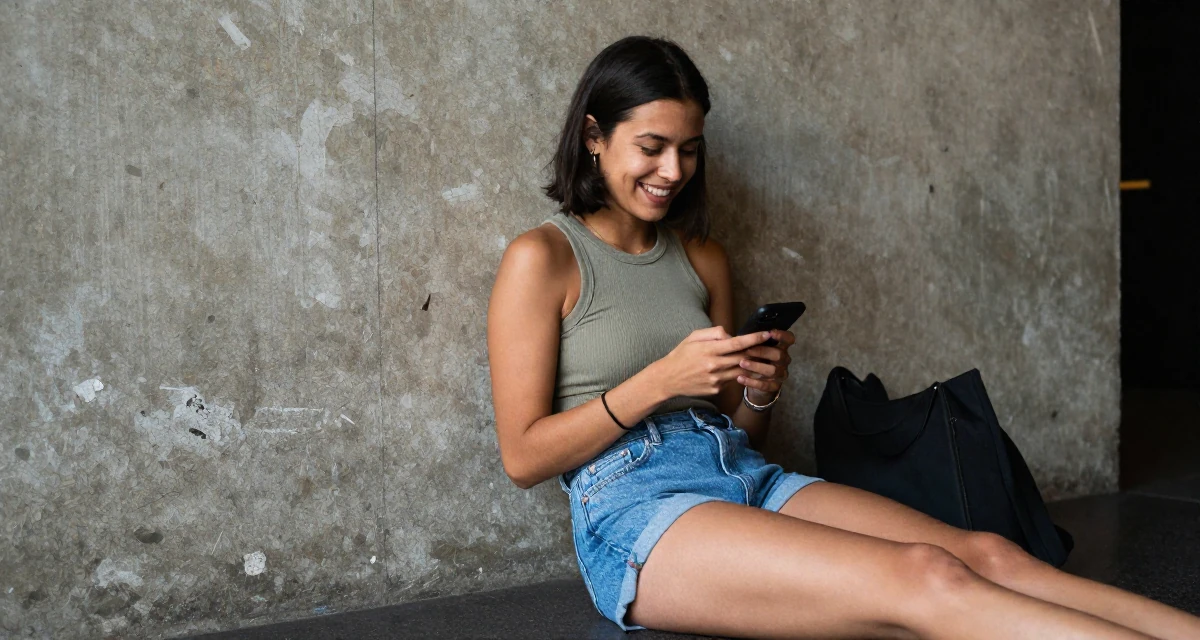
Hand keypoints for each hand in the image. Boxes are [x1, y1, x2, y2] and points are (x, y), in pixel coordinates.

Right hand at [655, 326, 774, 398]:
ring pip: (741, 370)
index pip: (737, 343)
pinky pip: (732, 380)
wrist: (668, 379)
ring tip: (755, 357)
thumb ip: (714, 333)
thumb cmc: (681, 355)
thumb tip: (731, 335)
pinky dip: (736, 373)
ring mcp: (716, 380)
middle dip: (756, 351)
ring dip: (750, 364)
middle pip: (744, 358)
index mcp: (709, 350)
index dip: (754, 338)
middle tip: (765, 346)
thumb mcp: (693, 337)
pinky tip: (734, 369)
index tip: (766, 334)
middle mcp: (714, 365)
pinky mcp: (716, 389)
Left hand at [736, 328, 793, 401]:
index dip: (783, 335)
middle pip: (779, 354)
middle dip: (762, 351)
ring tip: (742, 364)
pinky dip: (752, 382)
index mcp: (781, 347)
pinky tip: (740, 378)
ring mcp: (780, 374)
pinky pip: (765, 385)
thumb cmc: (755, 360)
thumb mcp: (753, 348)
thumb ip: (747, 339)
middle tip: (746, 350)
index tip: (770, 333)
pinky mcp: (775, 386)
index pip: (789, 339)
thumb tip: (726, 328)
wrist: (757, 384)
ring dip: (756, 366)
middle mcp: (783, 360)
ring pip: (772, 370)